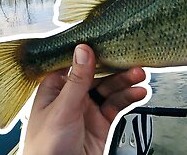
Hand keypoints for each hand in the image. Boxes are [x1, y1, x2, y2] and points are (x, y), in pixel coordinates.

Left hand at [23, 45, 146, 154]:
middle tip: (132, 64)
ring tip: (140, 78)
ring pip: (110, 90)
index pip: (75, 64)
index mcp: (55, 89)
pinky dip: (129, 98)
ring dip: (126, 83)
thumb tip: (83, 50)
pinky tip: (138, 93)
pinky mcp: (101, 123)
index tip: (109, 42)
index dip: (93, 53)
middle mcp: (72, 97)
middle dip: (116, 69)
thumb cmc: (46, 148)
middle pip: (98, 76)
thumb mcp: (62, 109)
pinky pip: (117, 105)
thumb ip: (77, 80)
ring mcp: (87, 110)